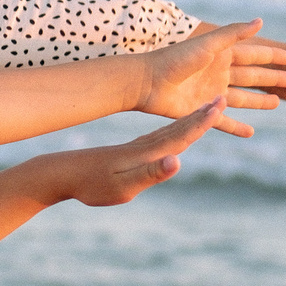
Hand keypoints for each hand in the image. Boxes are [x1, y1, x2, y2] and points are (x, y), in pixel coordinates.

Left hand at [35, 102, 219, 207]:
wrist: (62, 174)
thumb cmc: (92, 185)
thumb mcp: (123, 186)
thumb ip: (151, 174)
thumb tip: (177, 160)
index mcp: (147, 152)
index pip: (181, 135)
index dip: (202, 122)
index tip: (220, 105)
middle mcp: (145, 146)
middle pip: (180, 128)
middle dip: (202, 116)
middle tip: (223, 99)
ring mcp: (138, 147)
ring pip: (171, 131)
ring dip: (191, 120)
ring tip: (207, 110)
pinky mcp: (131, 152)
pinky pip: (161, 138)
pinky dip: (176, 131)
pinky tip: (177, 131)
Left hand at [138, 21, 285, 135]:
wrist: (147, 82)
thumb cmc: (175, 59)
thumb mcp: (208, 45)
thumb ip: (233, 34)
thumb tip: (261, 21)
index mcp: (220, 56)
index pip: (252, 55)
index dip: (270, 57)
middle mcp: (218, 74)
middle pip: (251, 77)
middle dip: (271, 78)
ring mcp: (211, 94)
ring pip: (242, 99)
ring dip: (259, 101)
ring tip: (277, 104)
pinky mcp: (201, 111)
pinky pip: (224, 122)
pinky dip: (237, 127)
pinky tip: (251, 133)